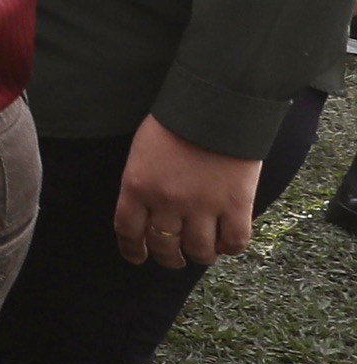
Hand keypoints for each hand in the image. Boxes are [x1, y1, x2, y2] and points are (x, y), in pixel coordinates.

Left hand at [114, 115, 260, 265]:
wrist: (217, 104)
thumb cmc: (177, 122)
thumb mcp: (143, 152)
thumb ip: (144, 183)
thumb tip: (148, 213)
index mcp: (137, 186)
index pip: (128, 231)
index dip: (133, 250)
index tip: (138, 257)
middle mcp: (166, 201)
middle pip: (163, 246)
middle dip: (169, 258)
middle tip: (175, 258)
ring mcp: (203, 205)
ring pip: (199, 250)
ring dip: (201, 256)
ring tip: (204, 252)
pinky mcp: (236, 205)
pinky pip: (235, 241)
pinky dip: (231, 247)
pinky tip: (228, 243)